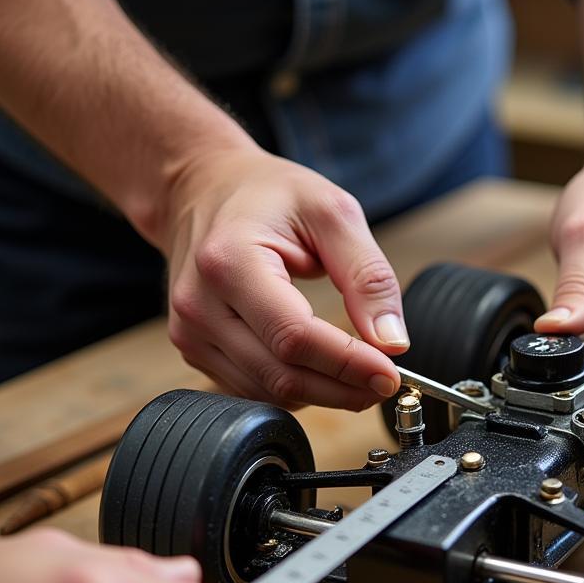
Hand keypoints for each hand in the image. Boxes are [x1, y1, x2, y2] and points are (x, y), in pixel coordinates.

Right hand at [158, 146, 408, 409]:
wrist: (202, 189)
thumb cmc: (268, 195)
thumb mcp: (333, 213)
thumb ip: (367, 276)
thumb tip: (392, 341)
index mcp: (230, 261)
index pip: (294, 336)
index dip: (347, 364)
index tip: (390, 375)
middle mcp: (200, 303)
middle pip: (281, 374)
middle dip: (343, 388)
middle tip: (385, 382)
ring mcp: (191, 331)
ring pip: (268, 391)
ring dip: (322, 393)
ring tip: (360, 373)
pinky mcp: (194, 349)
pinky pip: (253, 388)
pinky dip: (295, 387)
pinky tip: (320, 368)